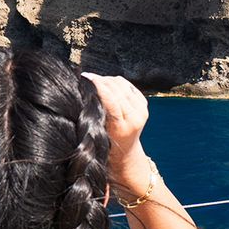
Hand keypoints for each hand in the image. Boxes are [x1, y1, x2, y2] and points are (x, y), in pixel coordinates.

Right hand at [81, 73, 152, 191]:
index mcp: (122, 127)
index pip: (111, 100)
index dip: (98, 86)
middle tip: (86, 77)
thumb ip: (95, 114)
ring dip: (107, 80)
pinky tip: (106, 84)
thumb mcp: (98, 132)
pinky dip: (116, 82)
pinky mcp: (143, 103)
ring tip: (94, 81)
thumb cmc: (106, 145)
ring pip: (122, 84)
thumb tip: (86, 91)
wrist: (126, 151)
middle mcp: (136, 117)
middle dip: (101, 80)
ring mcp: (142, 110)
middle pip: (117, 89)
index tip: (85, 78)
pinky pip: (127, 85)